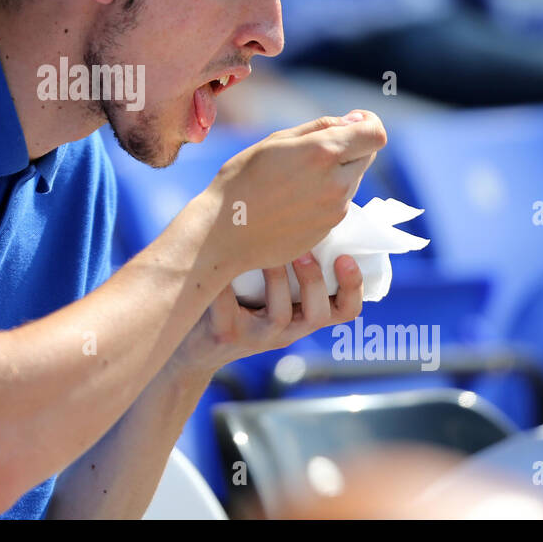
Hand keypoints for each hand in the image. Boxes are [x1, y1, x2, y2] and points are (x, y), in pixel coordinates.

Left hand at [170, 253, 365, 376]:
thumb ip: (283, 257)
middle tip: (305, 251)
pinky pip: (229, 310)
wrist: (189, 341)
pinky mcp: (226, 336)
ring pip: (281, 315)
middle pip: (318, 315)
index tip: (347, 257)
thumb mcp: (263, 284)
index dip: (353, 287)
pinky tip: (218, 260)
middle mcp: (285, 331)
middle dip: (314, 280)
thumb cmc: (231, 299)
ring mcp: (256, 337)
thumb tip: (297, 199)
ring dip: (277, 279)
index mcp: (301, 315)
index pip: (344, 310)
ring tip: (267, 252)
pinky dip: (225, 283)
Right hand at [203, 110, 386, 278]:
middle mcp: (337, 182)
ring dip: (338, 172)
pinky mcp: (329, 229)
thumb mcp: (275, 141)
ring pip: (354, 179)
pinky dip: (327, 195)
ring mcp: (335, 209)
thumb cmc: (241, 180)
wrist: (224, 233)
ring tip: (298, 178)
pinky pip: (340, 203)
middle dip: (351, 147)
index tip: (352, 122)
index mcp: (323, 152)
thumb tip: (353, 120)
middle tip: (315, 151)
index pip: (376, 133)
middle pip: (368, 155)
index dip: (367, 123)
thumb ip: (320, 128)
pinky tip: (295, 199)